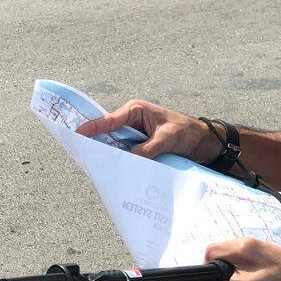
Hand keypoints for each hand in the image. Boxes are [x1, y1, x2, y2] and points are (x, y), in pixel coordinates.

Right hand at [75, 99, 223, 163]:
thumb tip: (130, 159)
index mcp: (135, 111)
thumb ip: (148, 148)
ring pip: (116, 145)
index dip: (92, 128)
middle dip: (96, 143)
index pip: (109, 120)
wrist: (203, 142)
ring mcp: (135, 135)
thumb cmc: (186, 132)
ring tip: (94, 165)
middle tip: (81, 153)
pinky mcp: (140, 147)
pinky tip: (114, 170)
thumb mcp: (166, 138)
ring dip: (110, 155)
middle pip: (108, 133)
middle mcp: (131, 122)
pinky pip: (126, 154)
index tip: (77, 134)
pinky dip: (121, 161)